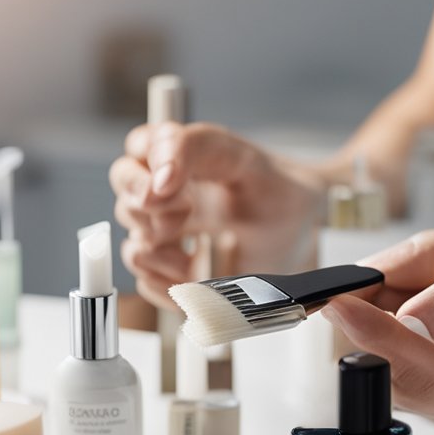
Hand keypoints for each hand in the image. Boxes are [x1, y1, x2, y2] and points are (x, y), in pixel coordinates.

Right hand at [110, 122, 323, 307]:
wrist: (308, 235)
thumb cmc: (277, 192)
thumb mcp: (243, 159)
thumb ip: (196, 148)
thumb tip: (157, 179)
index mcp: (180, 157)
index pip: (139, 150)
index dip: (146, 170)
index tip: (172, 189)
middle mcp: (168, 195)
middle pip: (125, 198)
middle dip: (148, 211)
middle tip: (187, 216)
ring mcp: (170, 236)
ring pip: (134, 245)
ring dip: (160, 255)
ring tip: (195, 256)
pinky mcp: (178, 272)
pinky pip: (149, 282)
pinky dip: (169, 286)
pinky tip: (197, 278)